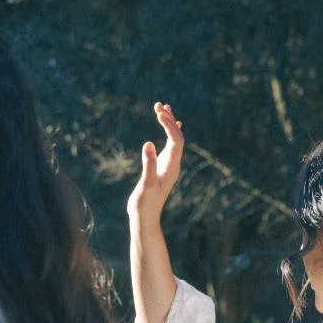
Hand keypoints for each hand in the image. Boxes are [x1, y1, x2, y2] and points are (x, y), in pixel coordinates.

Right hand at [126, 102, 183, 221]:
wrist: (145, 218)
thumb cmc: (145, 204)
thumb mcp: (146, 185)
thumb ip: (148, 164)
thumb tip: (148, 144)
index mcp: (172, 167)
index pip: (176, 140)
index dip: (169, 125)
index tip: (158, 113)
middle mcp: (173, 164)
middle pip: (177, 137)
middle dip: (169, 119)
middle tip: (159, 104)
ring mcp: (168, 165)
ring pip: (173, 139)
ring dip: (168, 123)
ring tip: (161, 107)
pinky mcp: (162, 167)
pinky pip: (169, 145)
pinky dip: (168, 132)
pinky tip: (169, 125)